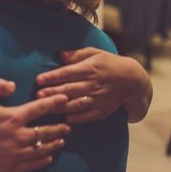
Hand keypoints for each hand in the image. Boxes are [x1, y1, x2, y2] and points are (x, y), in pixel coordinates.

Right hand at [0, 78, 69, 171]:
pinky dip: (43, 160)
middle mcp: (18, 136)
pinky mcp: (10, 167)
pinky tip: (48, 157)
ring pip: (41, 148)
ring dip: (54, 143)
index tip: (64, 99)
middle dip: (59, 127)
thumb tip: (13, 84)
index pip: (40, 108)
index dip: (54, 102)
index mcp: (13, 117)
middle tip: (68, 125)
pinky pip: (32, 164)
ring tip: (62, 140)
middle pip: (45, 131)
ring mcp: (15, 153)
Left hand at [35, 48, 151, 122]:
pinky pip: (89, 116)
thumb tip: (60, 54)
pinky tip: (66, 119)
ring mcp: (98, 99)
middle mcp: (92, 84)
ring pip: (76, 104)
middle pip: (69, 89)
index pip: (67, 73)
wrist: (133, 80)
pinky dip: (78, 118)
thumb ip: (76, 55)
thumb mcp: (95, 53)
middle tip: (37, 95)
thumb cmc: (109, 64)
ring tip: (46, 107)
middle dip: (53, 93)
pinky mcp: (103, 110)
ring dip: (61, 106)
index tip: (39, 80)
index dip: (52, 77)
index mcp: (89, 69)